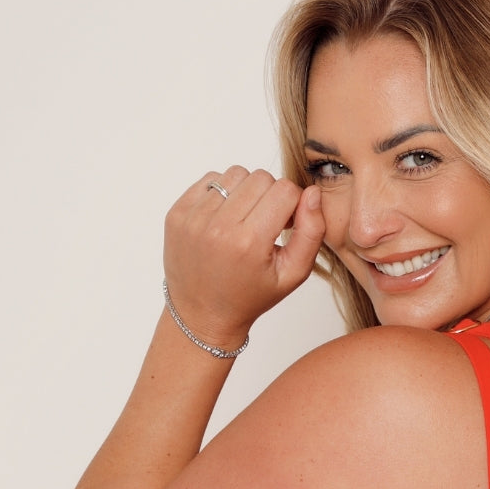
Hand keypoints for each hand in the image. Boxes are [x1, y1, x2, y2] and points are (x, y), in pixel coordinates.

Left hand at [163, 166, 324, 346]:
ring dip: (246, 192)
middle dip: (270, 197)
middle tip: (264, 224)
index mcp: (249, 242)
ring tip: (243, 220)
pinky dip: (222, 194)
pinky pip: (210, 179)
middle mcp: (218, 226)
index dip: (292, 205)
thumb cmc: (250, 296)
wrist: (202, 314)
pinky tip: (223, 219)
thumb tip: (312, 193)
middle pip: (261, 178)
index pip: (285, 190)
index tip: (285, 225)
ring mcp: (193, 218)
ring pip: (236, 174)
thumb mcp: (293, 274)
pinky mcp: (177, 213)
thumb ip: (312, 233)